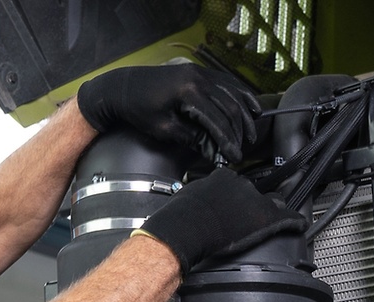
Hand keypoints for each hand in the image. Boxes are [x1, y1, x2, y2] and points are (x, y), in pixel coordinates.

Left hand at [76, 64, 260, 162]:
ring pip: (233, 92)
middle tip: (242, 148)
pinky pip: (226, 82)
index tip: (234, 157)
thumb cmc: (138, 108)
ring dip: (244, 113)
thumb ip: (191, 137)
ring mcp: (200, 71)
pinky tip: (250, 106)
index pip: (218, 120)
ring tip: (250, 132)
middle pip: (230, 106)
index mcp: (188, 91)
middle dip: (239, 130)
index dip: (228, 141)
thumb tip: (213, 149)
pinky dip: (240, 94)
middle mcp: (198, 77)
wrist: (122, 86)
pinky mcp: (198, 71)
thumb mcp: (163, 129)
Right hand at [136, 169, 304, 272]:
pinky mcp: (267, 219)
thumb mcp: (188, 194)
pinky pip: (290, 218)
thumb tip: (199, 196)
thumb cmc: (181, 215)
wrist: (187, 228)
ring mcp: (256, 201)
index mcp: (224, 176)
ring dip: (270, 211)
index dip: (237, 194)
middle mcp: (243, 185)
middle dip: (253, 203)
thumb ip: (201, 192)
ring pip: (273, 203)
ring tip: (268, 221)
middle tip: (245, 216)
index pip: (237, 181)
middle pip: (256, 192)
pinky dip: (296, 222)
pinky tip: (300, 224)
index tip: (234, 201)